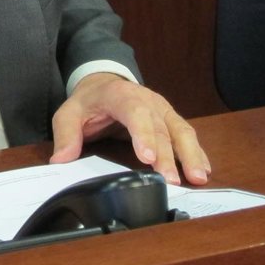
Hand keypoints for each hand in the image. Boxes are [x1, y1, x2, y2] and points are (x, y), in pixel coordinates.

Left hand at [48, 73, 210, 185]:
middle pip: (160, 128)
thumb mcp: (69, 113)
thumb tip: (61, 159)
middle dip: (167, 156)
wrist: (105, 83)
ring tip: (198, 177)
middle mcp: (147, 100)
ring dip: (190, 154)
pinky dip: (197, 152)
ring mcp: (162, 109)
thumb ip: (66, 135)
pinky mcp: (170, 119)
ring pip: (181, 130)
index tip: (147, 158)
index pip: (134, 112)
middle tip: (171, 180)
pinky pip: (186, 134)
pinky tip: (203, 169)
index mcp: (120, 95)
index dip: (143, 134)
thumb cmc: (88, 101)